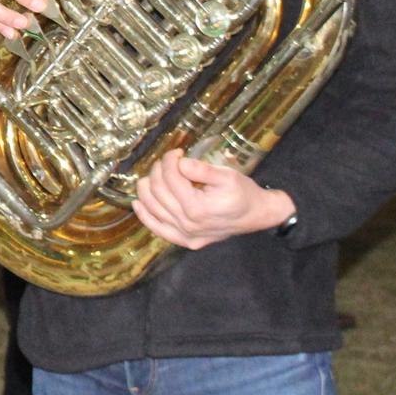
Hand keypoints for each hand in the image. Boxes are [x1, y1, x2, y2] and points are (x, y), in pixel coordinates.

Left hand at [131, 149, 294, 249]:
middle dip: (159, 170)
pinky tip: (138, 202)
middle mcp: (188, 225)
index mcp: (198, 208)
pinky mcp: (185, 241)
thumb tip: (180, 163)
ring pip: (152, 207)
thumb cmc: (243, 193)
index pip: (171, 178)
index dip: (169, 160)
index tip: (177, 152)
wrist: (257, 215)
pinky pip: (157, 229)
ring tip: (156, 175)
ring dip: (147, 187)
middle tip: (169, 161)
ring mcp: (185, 236)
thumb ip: (202, 170)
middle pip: (158, 191)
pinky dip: (145, 215)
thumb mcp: (228, 175)